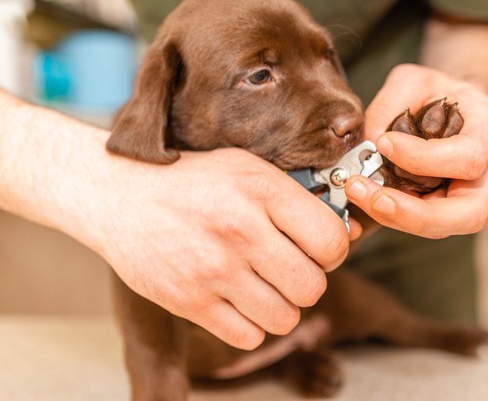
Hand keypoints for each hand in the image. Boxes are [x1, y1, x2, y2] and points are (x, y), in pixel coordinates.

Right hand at [78, 146, 349, 349]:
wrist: (119, 194)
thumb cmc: (193, 181)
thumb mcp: (248, 169)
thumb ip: (297, 197)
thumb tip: (350, 232)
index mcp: (261, 190)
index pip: (331, 241)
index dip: (333, 251)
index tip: (317, 250)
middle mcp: (240, 229)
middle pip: (312, 287)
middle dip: (307, 283)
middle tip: (289, 271)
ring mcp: (213, 268)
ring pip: (284, 318)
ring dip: (280, 308)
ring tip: (263, 287)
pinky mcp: (188, 300)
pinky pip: (248, 337)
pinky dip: (250, 326)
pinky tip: (237, 301)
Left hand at [345, 64, 487, 238]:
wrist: (443, 103)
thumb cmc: (431, 90)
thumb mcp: (410, 81)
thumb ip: (389, 106)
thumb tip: (368, 144)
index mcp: (484, 131)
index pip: (469, 159)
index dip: (427, 159)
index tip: (385, 143)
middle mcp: (481, 174)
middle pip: (469, 214)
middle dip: (418, 213)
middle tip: (374, 196)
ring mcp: (460, 196)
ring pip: (440, 227)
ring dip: (395, 216)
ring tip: (357, 190)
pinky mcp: (436, 208)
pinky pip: (416, 222)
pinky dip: (387, 214)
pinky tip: (362, 194)